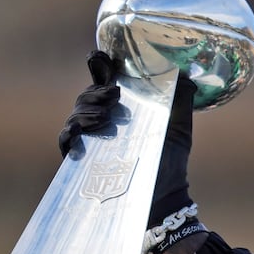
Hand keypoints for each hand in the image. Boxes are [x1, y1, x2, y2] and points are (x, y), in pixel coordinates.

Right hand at [55, 51, 195, 227]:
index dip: (99, 66)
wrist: (164, 195)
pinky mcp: (81, 158)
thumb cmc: (170, 161)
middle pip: (87, 95)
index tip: (101, 58)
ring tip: (105, 115)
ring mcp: (91, 138)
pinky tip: (81, 131)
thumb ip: (182, 100)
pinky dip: (71, 131)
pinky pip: (66, 139)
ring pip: (76, 114)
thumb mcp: (180, 128)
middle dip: (97, 90)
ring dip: (87, 109)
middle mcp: (103, 119)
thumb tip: (186, 74)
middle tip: (114, 95)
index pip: (105, 80)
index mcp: (123, 107)